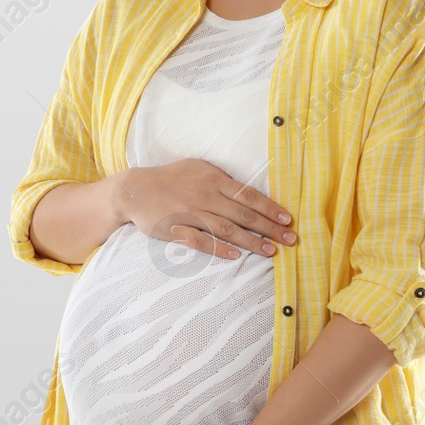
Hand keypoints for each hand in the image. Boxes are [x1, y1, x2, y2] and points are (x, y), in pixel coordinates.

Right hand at [112, 159, 295, 259]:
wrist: (134, 190)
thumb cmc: (170, 178)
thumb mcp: (197, 168)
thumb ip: (221, 179)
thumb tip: (247, 193)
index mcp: (212, 178)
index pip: (248, 194)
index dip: (270, 208)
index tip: (287, 219)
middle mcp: (204, 195)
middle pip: (243, 213)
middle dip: (269, 228)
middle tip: (290, 239)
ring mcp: (190, 213)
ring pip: (227, 229)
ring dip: (251, 241)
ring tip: (270, 252)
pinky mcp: (176, 229)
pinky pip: (202, 241)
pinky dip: (219, 249)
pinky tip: (236, 256)